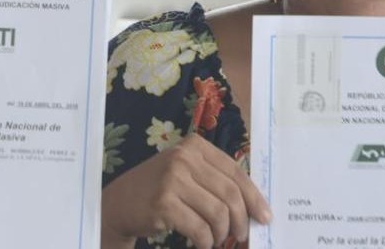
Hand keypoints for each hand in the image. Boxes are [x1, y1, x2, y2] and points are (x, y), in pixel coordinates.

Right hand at [101, 133, 270, 248]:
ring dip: (222, 233)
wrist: (120, 202)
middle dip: (241, 220)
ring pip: (218, 213)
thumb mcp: (186, 172)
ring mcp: (172, 179)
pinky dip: (206, 242)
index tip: (264, 216)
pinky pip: (200, 229)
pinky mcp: (164, 203)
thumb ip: (215, 180)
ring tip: (216, 240)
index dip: (254, 197)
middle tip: (242, 236)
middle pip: (230, 194)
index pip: (235, 172)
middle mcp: (183, 158)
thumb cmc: (160, 188)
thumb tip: (254, 205)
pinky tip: (202, 244)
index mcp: (194, 146)